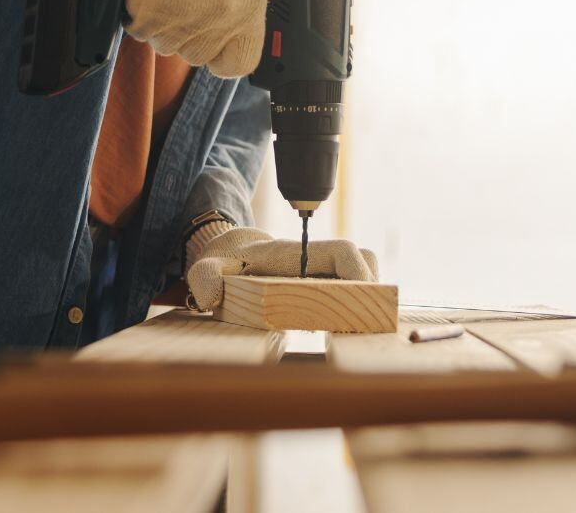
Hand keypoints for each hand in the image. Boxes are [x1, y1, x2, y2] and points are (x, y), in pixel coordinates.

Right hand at [114, 0, 265, 76]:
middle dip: (195, 35)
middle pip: (200, 56)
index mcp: (245, 15)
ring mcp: (177, 26)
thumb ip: (244, 13)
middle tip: (192, 3)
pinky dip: (148, 16)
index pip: (240, 64)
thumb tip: (240, 37)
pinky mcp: (146, 22)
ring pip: (170, 46)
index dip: (229, 56)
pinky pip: (146, 33)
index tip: (223, 46)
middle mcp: (213, 26)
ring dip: (170, 26)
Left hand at [185, 225, 378, 310]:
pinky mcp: (326, 280)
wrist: (230, 253)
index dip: (358, 272)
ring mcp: (322, 267)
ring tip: (352, 324)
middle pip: (362, 259)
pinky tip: (342, 324)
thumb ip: (204, 279)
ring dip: (367, 295)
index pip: (341, 251)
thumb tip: (212, 297)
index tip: (363, 299)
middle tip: (361, 322)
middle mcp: (314, 257)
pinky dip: (359, 301)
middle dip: (371, 289)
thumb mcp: (206, 270)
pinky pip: (355, 283)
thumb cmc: (222, 264)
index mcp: (293, 254)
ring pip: (363, 270)